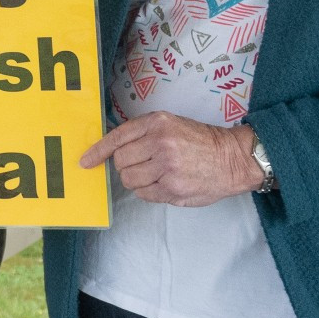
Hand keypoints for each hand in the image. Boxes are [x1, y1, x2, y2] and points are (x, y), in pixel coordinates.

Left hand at [79, 110, 263, 207]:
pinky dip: (147, 191)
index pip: (118, 137)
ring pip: (129, 179)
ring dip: (135, 180)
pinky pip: (144, 194)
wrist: (233, 159)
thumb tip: (114, 149)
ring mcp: (166, 167)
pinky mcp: (173, 188)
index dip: (98, 151)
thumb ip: (144, 133)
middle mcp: (160, 143)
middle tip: (141, 165)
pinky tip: (162, 183)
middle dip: (124, 165)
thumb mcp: (171, 124)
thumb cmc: (200, 141)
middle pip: (121, 161)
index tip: (85, 161)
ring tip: (153, 175)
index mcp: (157, 123)